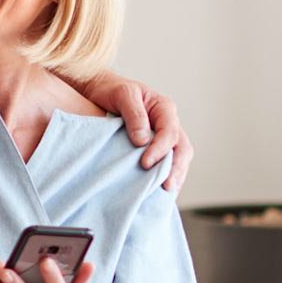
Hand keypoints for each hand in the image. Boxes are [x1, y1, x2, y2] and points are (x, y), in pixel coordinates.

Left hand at [89, 73, 191, 191]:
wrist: (99, 91)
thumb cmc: (111, 90)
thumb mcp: (122, 95)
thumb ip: (134, 115)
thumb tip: (142, 141)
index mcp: (164, 108)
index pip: (170, 132)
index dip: (160, 149)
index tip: (145, 163)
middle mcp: (168, 123)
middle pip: (182, 148)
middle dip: (176, 168)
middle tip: (166, 186)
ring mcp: (163, 137)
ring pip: (179, 158)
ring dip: (175, 175)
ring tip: (166, 192)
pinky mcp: (155, 148)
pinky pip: (167, 163)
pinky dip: (166, 176)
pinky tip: (159, 191)